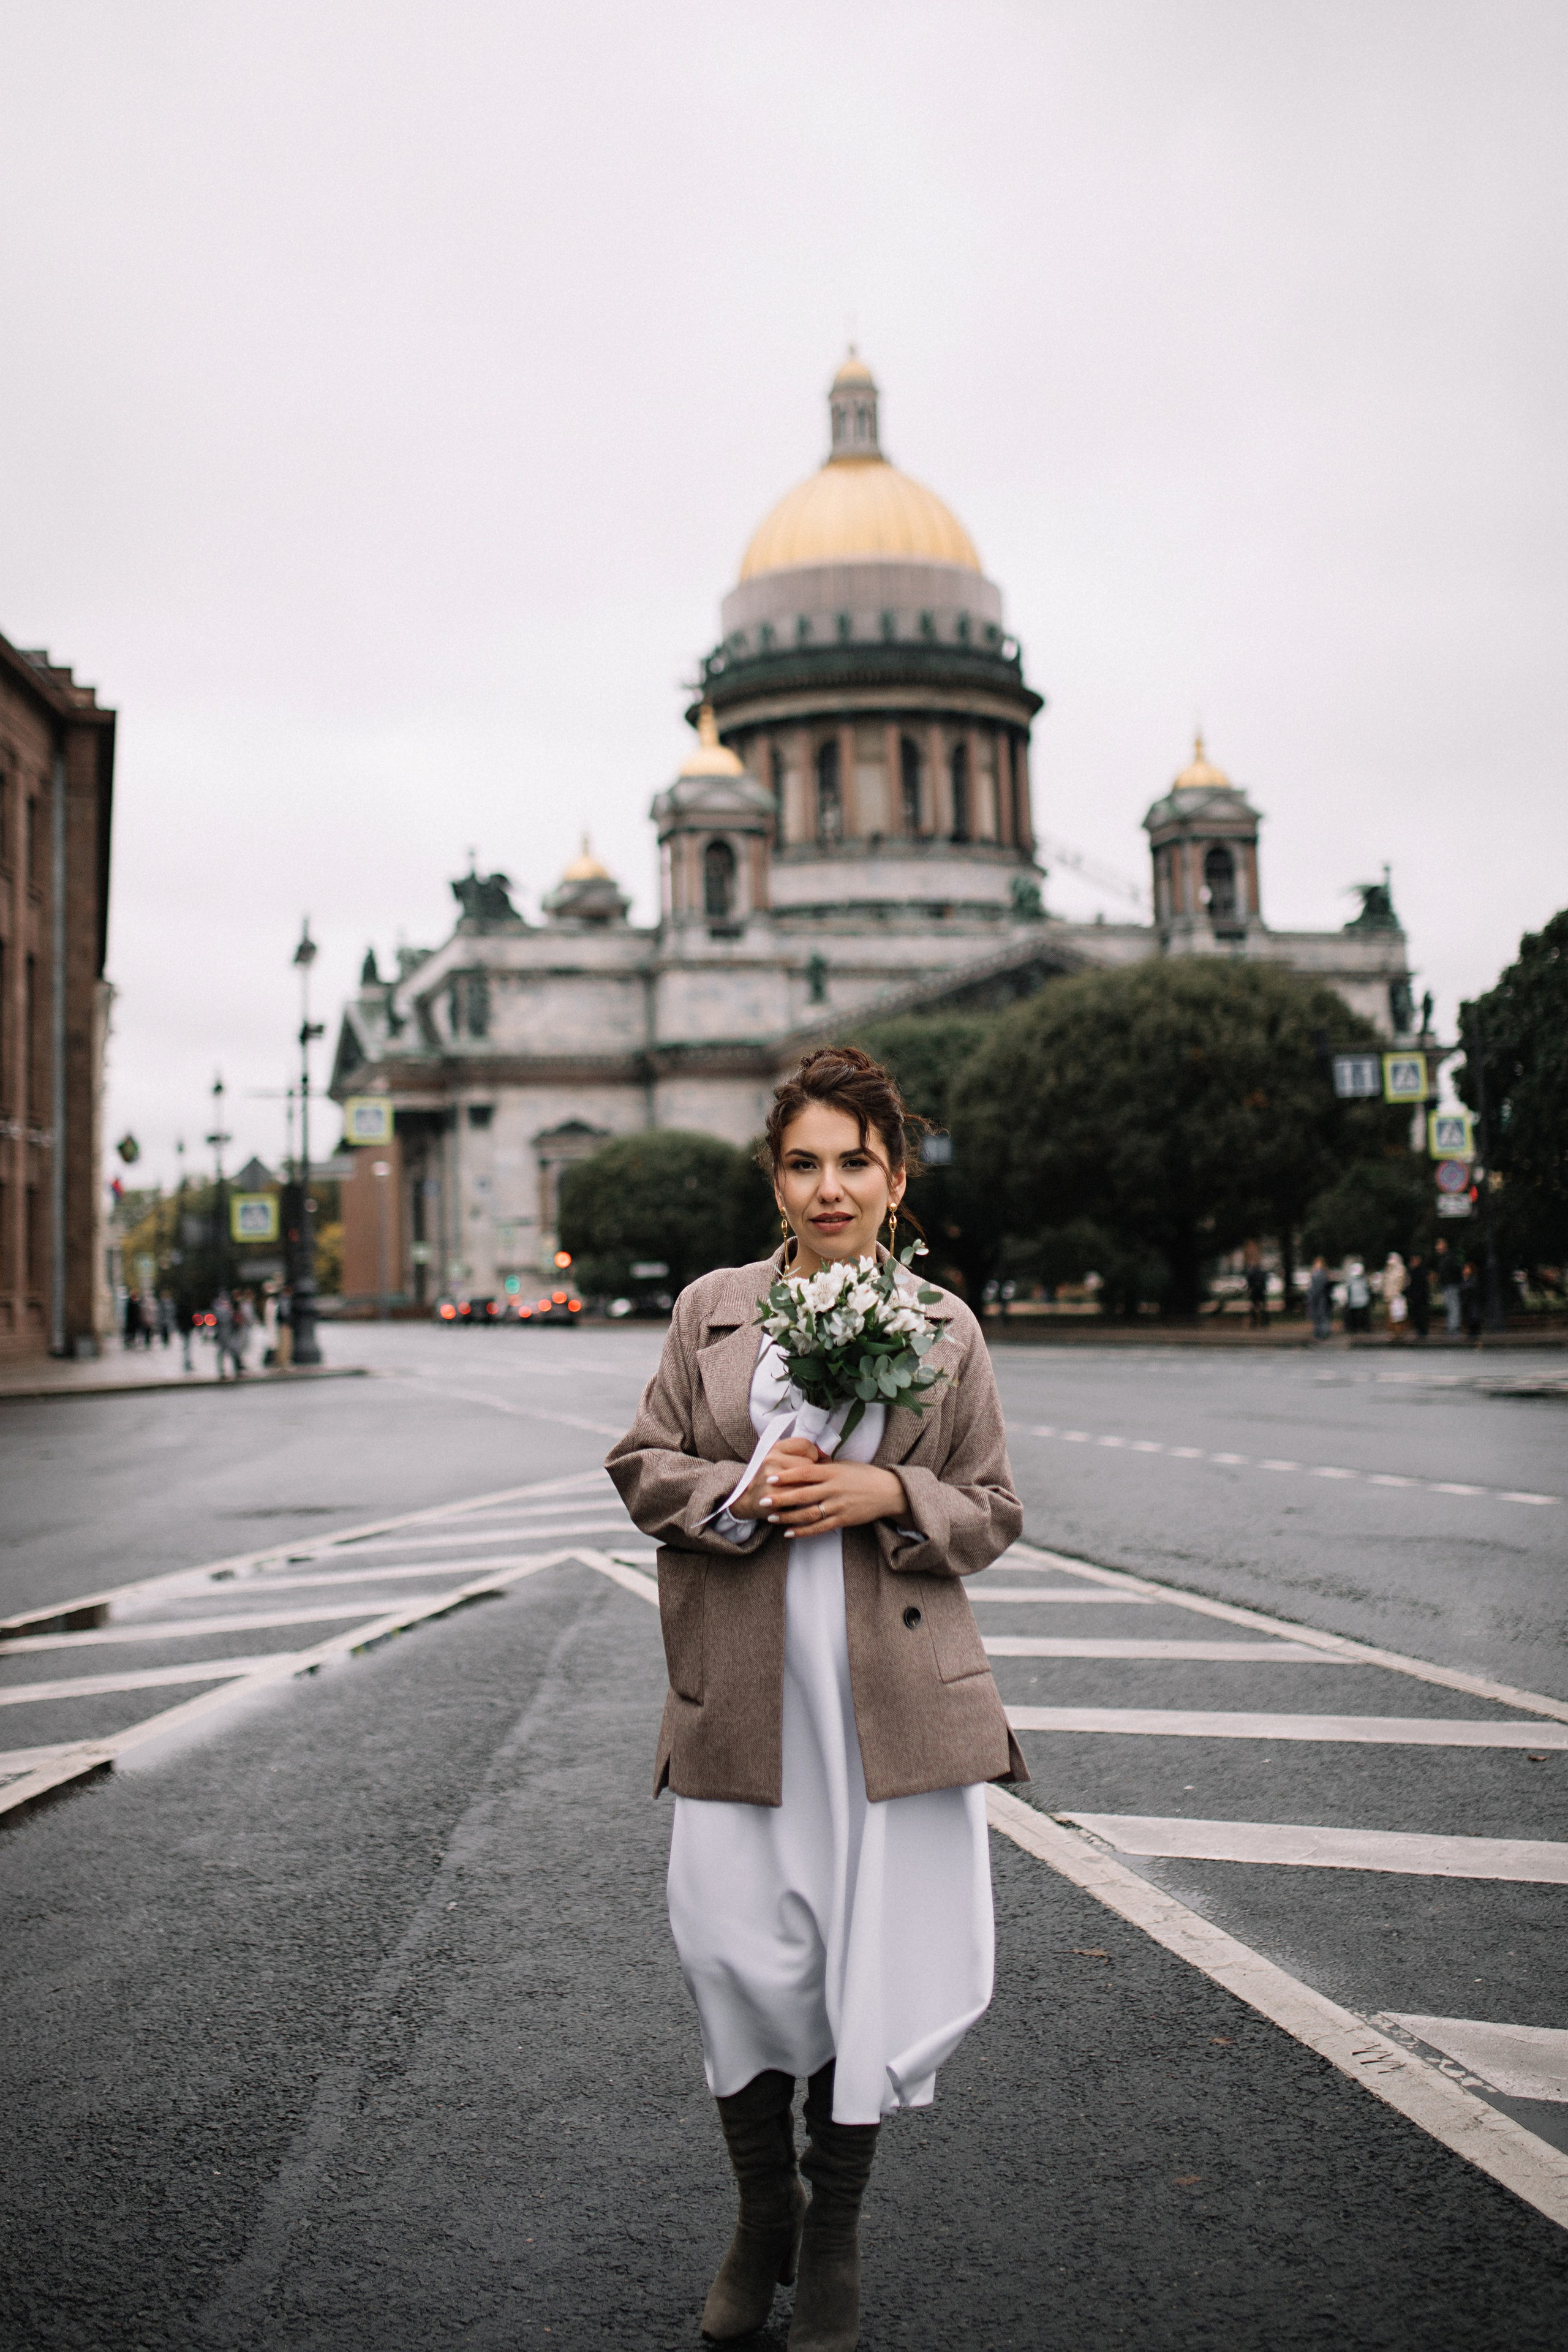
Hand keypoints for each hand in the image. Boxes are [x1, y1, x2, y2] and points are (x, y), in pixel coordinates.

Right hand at [731, 1436, 822, 1519]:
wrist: (748, 1499)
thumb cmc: (771, 1479)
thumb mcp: (780, 1459)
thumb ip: (799, 1454)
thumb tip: (827, 1454)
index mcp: (775, 1447)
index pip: (805, 1444)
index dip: (813, 1454)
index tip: (811, 1463)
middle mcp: (772, 1458)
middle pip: (808, 1463)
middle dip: (812, 1474)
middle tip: (806, 1481)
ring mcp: (771, 1476)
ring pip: (806, 1479)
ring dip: (809, 1487)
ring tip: (802, 1490)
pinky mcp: (773, 1494)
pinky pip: (799, 1495)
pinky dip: (803, 1499)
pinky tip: (798, 1501)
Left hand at [759, 1451, 907, 1538]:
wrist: (888, 1492)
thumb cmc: (864, 1475)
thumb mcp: (844, 1466)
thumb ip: (824, 1467)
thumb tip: (802, 1466)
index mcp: (833, 1472)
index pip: (805, 1472)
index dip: (786, 1475)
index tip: (770, 1477)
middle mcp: (834, 1488)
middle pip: (802, 1494)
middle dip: (780, 1498)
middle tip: (763, 1500)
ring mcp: (838, 1505)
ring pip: (808, 1513)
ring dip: (787, 1516)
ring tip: (772, 1517)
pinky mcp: (843, 1520)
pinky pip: (819, 1528)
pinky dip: (803, 1531)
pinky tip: (789, 1533)